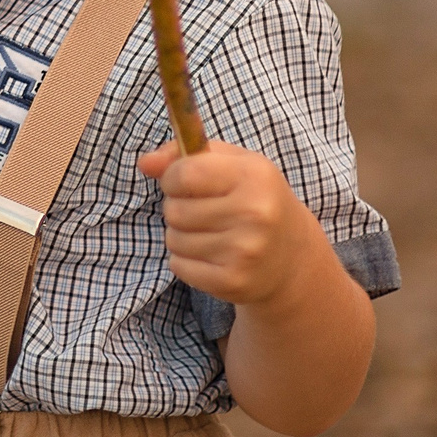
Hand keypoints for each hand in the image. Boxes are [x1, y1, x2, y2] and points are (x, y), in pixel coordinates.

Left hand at [139, 138, 329, 306]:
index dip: (172, 178)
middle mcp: (255, 214)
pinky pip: (178, 266)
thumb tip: (145, 163)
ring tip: (209, 233)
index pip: (185, 173)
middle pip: (175, 209)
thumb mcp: (229, 163)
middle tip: (203, 211)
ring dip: (181, 235)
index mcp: (254, 176)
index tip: (180, 182)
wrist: (291, 257)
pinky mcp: (233, 281)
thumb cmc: (253, 199)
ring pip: (174, 238)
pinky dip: (185, 260)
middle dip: (178, 208)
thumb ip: (183, 154)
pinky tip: (211, 255)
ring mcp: (245, 251)